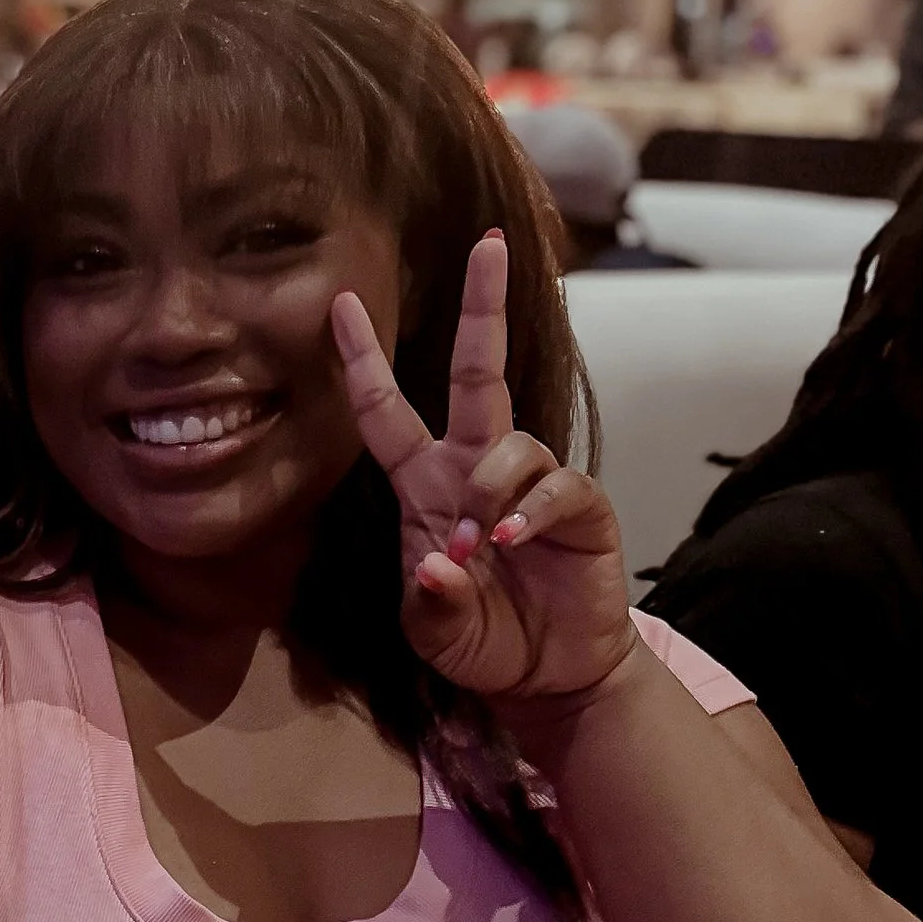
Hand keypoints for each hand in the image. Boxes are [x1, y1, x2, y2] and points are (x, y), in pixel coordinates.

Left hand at [332, 231, 635, 708]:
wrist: (550, 677)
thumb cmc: (483, 642)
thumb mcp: (436, 636)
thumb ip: (429, 605)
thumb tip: (437, 564)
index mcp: (425, 485)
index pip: (386, 412)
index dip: (364, 359)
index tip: (341, 302)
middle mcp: (476, 468)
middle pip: (479, 372)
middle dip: (482, 306)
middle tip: (488, 244)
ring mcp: (531, 483)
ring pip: (510, 441)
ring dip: (489, 488)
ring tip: (484, 547)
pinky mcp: (581, 508)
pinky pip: (556, 486)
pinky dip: (530, 512)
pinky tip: (515, 544)